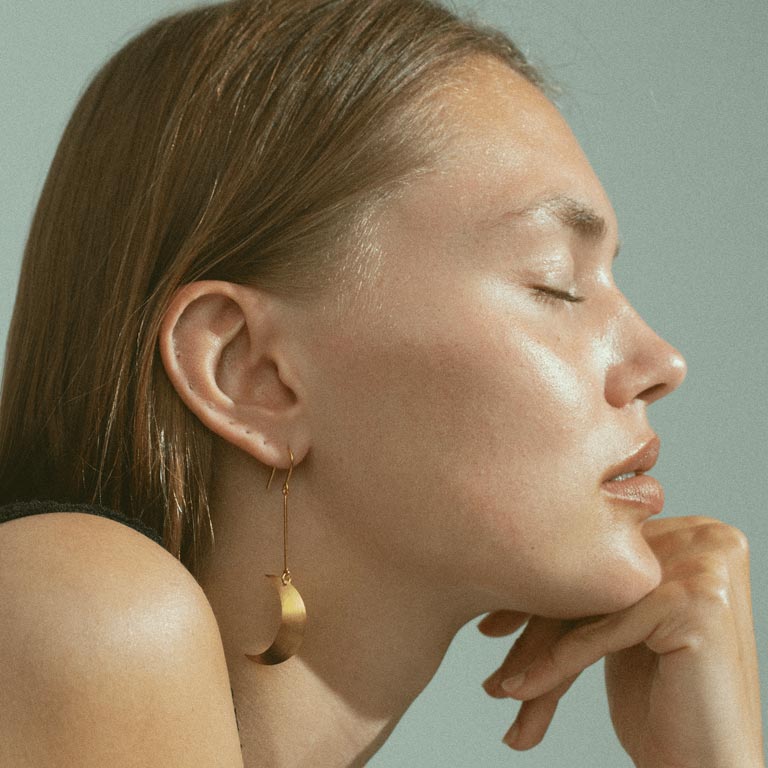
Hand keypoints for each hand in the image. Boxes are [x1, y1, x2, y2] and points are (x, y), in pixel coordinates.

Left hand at [479, 516, 764, 766]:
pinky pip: (603, 627)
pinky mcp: (698, 600)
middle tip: (489, 643)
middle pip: (595, 577)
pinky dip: (558, 661)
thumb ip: (589, 578)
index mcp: (691, 530)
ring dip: (536, 646)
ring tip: (500, 686)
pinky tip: (523, 691)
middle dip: (534, 618)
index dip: (542, 587)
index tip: (494, 618)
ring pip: (593, 600)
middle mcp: (708, 536)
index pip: (597, 553)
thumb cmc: (663, 696)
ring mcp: (707, 563)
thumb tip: (499, 544)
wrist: (708, 766)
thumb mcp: (620, 622)